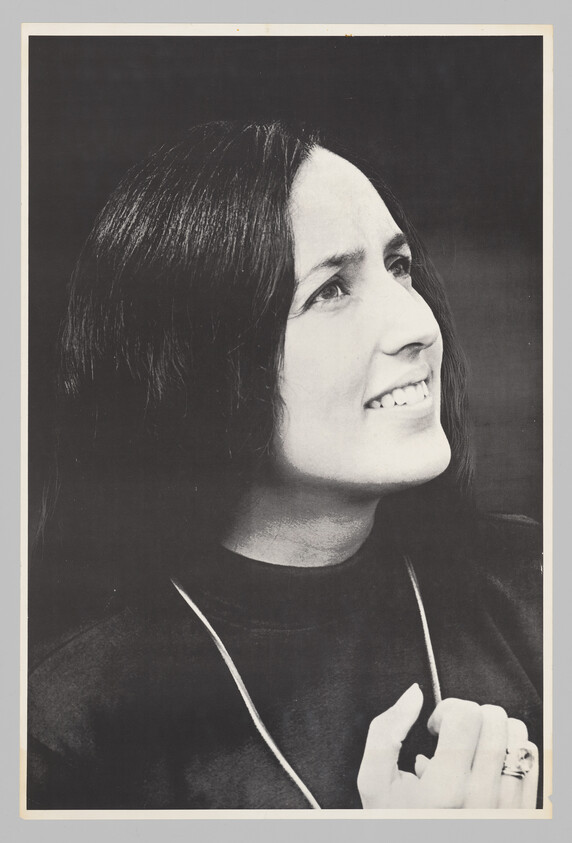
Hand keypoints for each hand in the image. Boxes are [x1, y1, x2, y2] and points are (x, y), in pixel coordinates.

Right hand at [357, 684, 538, 807]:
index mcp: (446, 791)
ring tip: (471, 748)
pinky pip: (530, 758)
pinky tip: (487, 763)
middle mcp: (483, 800)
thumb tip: (414, 694)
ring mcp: (509, 807)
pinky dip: (509, 749)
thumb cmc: (397, 820)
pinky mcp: (523, 810)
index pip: (466, 716)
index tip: (436, 729)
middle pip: (494, 718)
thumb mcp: (375, 782)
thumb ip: (385, 732)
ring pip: (516, 734)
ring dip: (492, 729)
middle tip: (452, 736)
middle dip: (469, 715)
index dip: (446, 710)